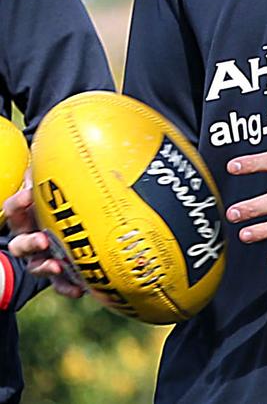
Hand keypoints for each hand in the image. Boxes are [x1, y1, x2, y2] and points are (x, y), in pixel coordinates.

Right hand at [4, 184, 83, 298]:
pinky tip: (79, 289)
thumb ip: (50, 173)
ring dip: (44, 267)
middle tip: (42, 240)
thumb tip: (56, 152)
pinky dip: (67, 287)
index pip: (13, 209)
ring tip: (57, 265)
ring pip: (35, 266)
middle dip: (29, 243)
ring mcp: (42, 257)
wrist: (74, 224)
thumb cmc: (60, 201)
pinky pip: (59, 284)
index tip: (29, 194)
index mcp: (27, 216)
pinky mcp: (58, 272)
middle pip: (20, 244)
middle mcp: (29, 238)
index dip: (18, 203)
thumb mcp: (53, 186)